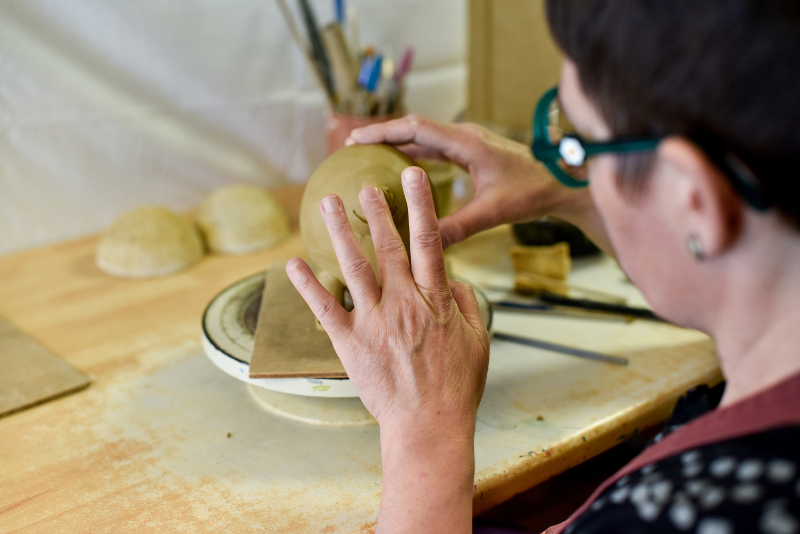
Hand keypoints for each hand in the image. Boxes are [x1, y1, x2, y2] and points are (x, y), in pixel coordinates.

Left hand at [286, 166, 489, 532]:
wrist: (428, 425)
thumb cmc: (457, 385)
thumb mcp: (479, 340)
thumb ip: (467, 303)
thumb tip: (456, 279)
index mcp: (436, 300)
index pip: (428, 242)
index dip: (421, 205)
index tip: (413, 177)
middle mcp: (403, 304)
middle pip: (388, 247)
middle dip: (377, 211)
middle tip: (365, 185)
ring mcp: (374, 322)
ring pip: (354, 268)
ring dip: (341, 232)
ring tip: (328, 204)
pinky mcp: (350, 344)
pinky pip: (325, 309)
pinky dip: (308, 285)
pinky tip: (293, 263)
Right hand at [347, 115, 582, 248]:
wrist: (562, 182)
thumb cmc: (532, 192)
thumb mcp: (493, 212)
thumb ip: (459, 227)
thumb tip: (425, 245)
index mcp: (466, 143)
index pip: (415, 129)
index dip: (383, 132)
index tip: (356, 139)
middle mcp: (464, 137)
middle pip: (414, 128)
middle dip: (382, 135)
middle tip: (350, 146)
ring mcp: (468, 143)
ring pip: (423, 138)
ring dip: (396, 144)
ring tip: (366, 156)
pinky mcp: (471, 153)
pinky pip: (435, 150)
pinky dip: (413, 155)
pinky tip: (398, 170)